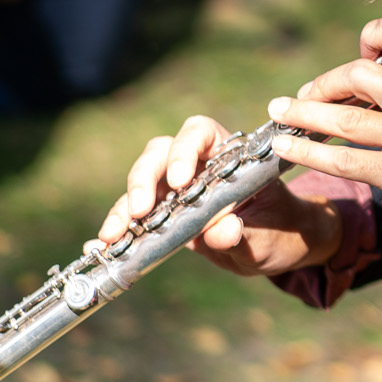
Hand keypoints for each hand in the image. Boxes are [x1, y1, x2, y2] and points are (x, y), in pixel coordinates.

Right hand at [96, 116, 343, 276]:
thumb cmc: (280, 232)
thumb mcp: (268, 238)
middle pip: (159, 153)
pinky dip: (117, 228)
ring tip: (113, 235)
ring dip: (123, 206)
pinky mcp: (162, 215)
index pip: (201, 132)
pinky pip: (133, 216)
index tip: (181, 181)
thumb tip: (222, 230)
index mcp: (229, 155)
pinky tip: (101, 247)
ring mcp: (176, 189)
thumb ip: (245, 234)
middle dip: (144, 178)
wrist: (278, 249)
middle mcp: (199, 165)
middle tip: (140, 210)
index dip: (185, 149)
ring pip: (140, 182)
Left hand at [268, 18, 381, 265]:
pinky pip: (345, 159)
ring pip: (345, 116)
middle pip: (361, 73)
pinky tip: (288, 151)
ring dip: (302, 115)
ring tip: (279, 114)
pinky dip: (308, 153)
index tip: (359, 58)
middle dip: (323, 83)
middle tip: (303, 98)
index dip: (374, 36)